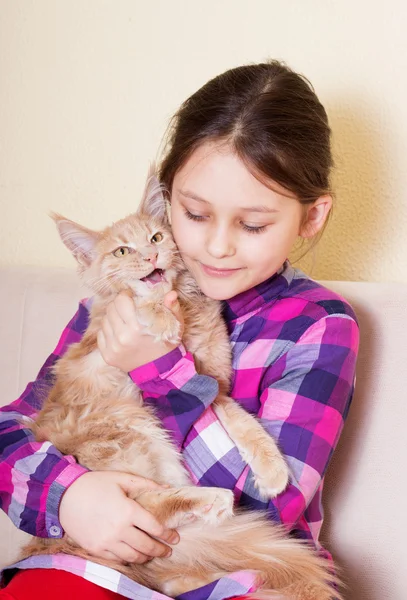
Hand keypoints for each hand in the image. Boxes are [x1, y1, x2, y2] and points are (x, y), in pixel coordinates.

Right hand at [59, 471, 178, 563]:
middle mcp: (119, 529)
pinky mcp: (96, 549)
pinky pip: (117, 559)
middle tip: (167, 551)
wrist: (64, 496)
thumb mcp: (121, 478)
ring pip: (133, 556)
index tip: (175, 537)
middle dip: (160, 550)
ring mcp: (107, 542)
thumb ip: (146, 484)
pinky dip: (128, 558)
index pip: (155, 528)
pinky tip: (133, 554)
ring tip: (152, 554)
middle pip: (146, 546)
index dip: (167, 534)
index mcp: (128, 510)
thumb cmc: (95, 484)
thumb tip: (167, 488)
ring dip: (146, 557)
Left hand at [97, 290, 183, 371]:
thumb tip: (171, 292)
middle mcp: (122, 337)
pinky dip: (108, 330)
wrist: (160, 369)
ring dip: (113, 317)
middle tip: (127, 308)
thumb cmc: (167, 343)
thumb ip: (173, 307)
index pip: (121, 300)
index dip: (125, 295)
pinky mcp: (107, 355)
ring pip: (104, 320)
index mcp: (138, 327)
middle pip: (111, 308)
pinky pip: (100, 334)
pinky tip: (118, 332)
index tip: (131, 297)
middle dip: (118, 305)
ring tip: (123, 321)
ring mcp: (112, 347)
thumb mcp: (175, 324)